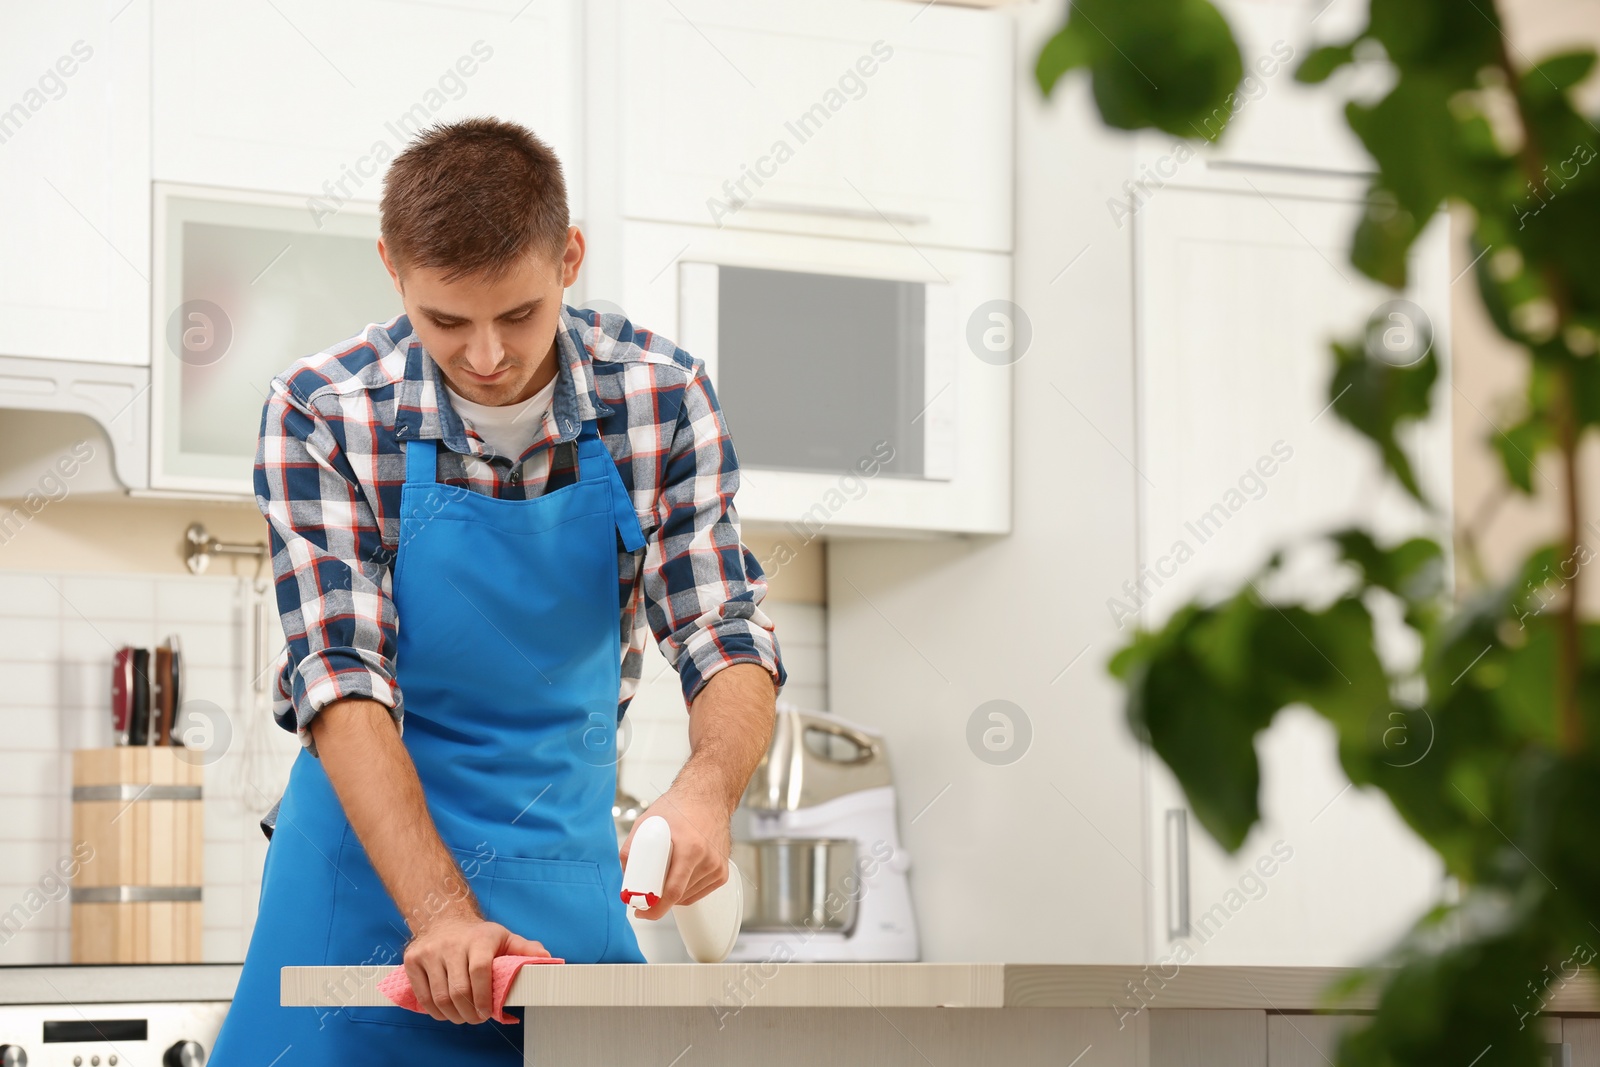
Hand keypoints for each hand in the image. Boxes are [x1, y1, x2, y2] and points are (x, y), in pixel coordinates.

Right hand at [403, 916, 548, 1023]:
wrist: (443, 918)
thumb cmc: (477, 936)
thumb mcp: (503, 937)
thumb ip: (524, 949)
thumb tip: (548, 959)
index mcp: (478, 939)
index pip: (480, 971)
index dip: (484, 997)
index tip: (487, 1012)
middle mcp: (451, 944)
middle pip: (458, 990)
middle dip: (469, 1013)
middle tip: (477, 1018)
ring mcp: (429, 952)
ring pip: (439, 997)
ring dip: (453, 1015)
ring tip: (463, 1017)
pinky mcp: (412, 960)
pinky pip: (422, 995)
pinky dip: (434, 1011)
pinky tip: (445, 1012)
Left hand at [619, 787, 732, 919]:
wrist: (708, 797)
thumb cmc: (679, 807)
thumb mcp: (647, 821)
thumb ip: (631, 849)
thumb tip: (625, 875)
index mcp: (690, 848)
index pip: (673, 891)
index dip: (655, 908)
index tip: (641, 910)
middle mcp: (707, 859)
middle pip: (679, 896)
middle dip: (658, 900)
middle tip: (645, 893)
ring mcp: (717, 866)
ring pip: (688, 897)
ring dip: (672, 895)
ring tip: (665, 875)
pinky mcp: (722, 871)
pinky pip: (699, 892)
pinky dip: (686, 891)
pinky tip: (680, 875)